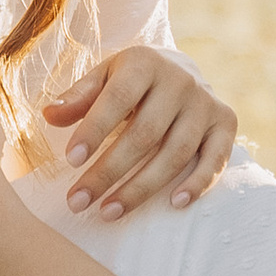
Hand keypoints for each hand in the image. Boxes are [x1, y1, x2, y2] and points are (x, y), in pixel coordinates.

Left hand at [43, 48, 236, 217]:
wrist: (179, 67)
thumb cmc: (130, 80)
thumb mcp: (103, 78)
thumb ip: (78, 97)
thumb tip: (49, 116)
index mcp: (144, 63)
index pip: (117, 100)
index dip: (94, 131)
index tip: (71, 161)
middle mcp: (180, 81)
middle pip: (144, 135)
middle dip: (108, 172)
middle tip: (78, 201)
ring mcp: (206, 103)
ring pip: (174, 153)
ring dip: (141, 188)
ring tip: (108, 212)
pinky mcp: (226, 123)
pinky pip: (215, 159)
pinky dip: (198, 183)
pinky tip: (173, 204)